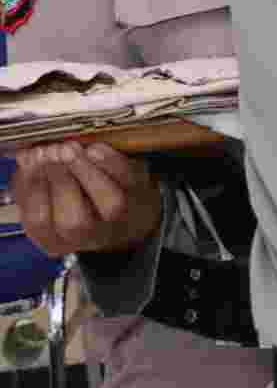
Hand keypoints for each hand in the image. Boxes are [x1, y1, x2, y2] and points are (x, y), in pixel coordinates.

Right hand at [13, 142, 161, 257]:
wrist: (124, 211)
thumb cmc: (74, 201)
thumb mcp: (45, 198)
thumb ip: (31, 182)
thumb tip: (27, 157)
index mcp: (55, 239)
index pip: (39, 223)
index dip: (34, 190)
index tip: (31, 162)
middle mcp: (88, 236)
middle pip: (73, 221)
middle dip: (60, 182)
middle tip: (52, 153)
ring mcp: (118, 219)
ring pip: (109, 203)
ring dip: (86, 171)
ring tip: (69, 148)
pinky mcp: (139, 196)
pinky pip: (128, 181)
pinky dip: (110, 161)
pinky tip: (94, 148)